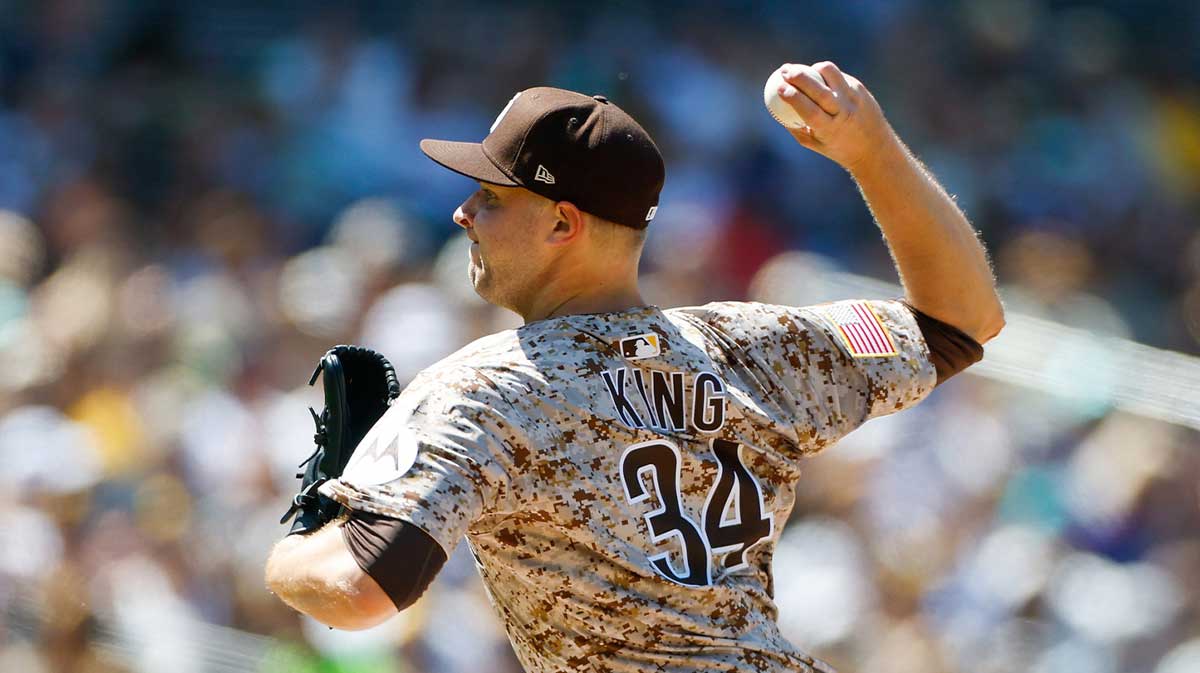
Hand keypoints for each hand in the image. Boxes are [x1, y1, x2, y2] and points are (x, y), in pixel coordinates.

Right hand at [774, 61, 895, 173]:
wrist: (874, 148)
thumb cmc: (837, 147)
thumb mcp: (813, 143)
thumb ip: (795, 126)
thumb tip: (775, 109)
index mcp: (830, 129)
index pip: (809, 110)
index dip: (792, 97)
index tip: (779, 87)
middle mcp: (843, 112)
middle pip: (819, 89)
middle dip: (798, 76)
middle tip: (784, 70)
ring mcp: (854, 98)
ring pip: (831, 73)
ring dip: (814, 69)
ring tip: (802, 71)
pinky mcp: (860, 88)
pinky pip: (838, 75)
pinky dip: (825, 74)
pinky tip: (817, 77)